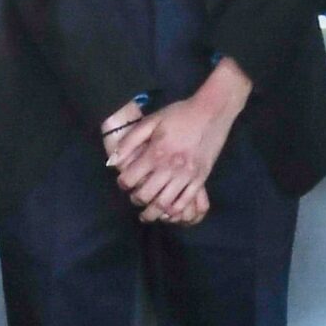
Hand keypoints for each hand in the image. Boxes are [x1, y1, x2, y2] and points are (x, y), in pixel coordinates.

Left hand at [107, 58, 251, 222]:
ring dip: (153, 212)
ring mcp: (187, 175)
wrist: (212, 111)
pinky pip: (185, 202)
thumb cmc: (179, 115)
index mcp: (155, 153)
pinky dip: (174, 211)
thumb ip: (130, 140)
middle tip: (136, 198)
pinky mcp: (201, 179)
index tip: (124, 182)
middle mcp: (169, 167)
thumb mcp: (151, 121)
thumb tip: (114, 161)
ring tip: (148, 213)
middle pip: (146, 196)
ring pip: (165, 204)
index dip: (123, 183)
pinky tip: (168, 211)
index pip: (130, 179)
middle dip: (137, 200)